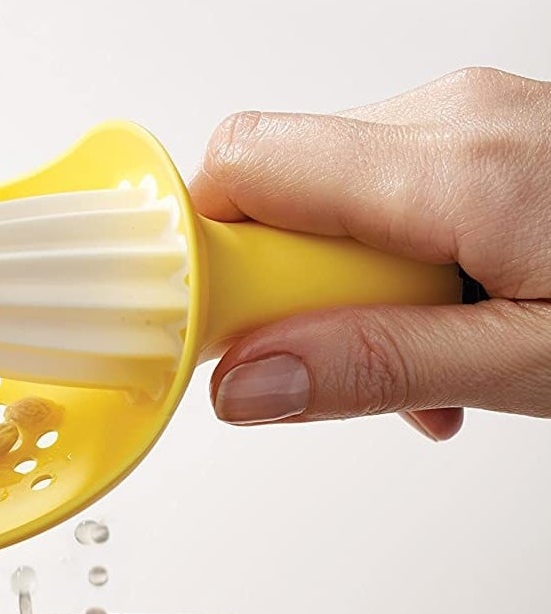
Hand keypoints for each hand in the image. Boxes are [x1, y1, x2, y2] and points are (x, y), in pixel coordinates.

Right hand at [189, 67, 550, 440]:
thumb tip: (247, 381)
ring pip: (323, 204)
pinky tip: (438, 324)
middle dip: (284, 295)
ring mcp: (465, 121)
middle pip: (277, 191)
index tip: (225, 340)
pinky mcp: (476, 139)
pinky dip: (383, 271)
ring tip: (417, 364)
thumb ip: (380, 368)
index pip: (245, 170)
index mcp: (453, 162)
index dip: (210, 258)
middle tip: (340, 367)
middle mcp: (450, 117)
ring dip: (339, 295)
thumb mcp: (529, 359)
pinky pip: (376, 199)